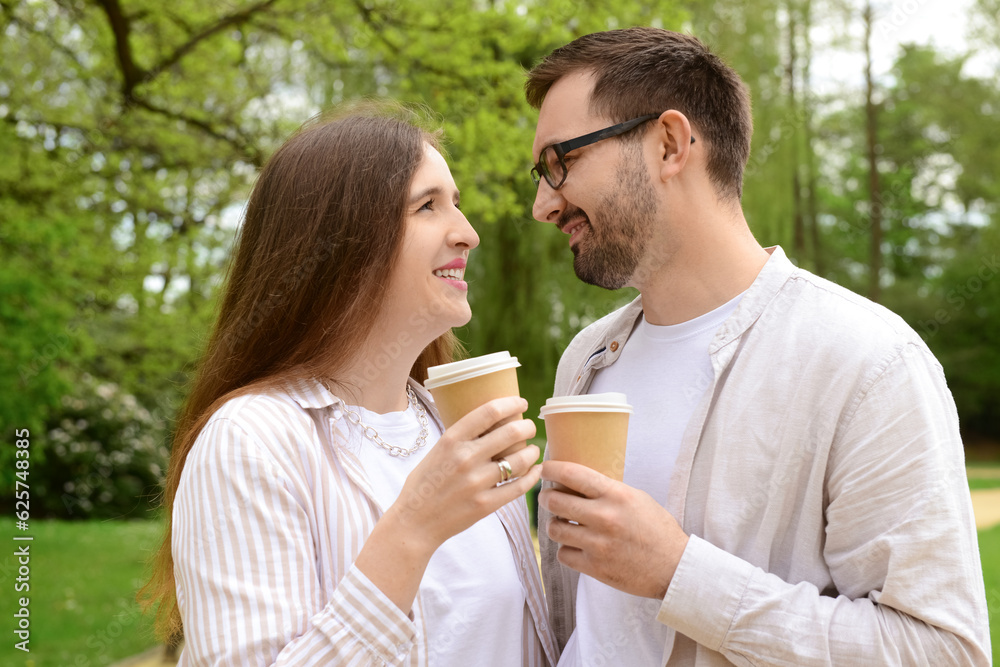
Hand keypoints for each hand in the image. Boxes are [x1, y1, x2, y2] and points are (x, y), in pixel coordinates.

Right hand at [389, 396, 541, 553]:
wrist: (414, 522)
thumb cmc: (424, 484)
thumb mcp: (437, 451)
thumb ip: (461, 438)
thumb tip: (490, 424)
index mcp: (451, 440)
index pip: (489, 412)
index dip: (512, 404)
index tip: (521, 403)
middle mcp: (466, 458)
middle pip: (511, 432)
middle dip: (527, 427)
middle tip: (530, 428)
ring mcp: (477, 482)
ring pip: (520, 460)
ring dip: (532, 452)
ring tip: (533, 450)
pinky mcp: (486, 504)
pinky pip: (519, 486)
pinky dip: (532, 476)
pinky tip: (535, 470)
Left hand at [539, 460, 688, 599]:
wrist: (674, 567)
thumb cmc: (657, 529)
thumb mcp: (636, 498)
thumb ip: (607, 490)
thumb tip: (575, 481)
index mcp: (616, 495)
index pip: (572, 474)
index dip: (551, 469)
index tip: (545, 468)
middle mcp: (604, 517)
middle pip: (554, 501)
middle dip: (546, 497)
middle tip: (548, 498)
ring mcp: (598, 544)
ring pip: (554, 529)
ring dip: (555, 524)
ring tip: (563, 523)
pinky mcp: (595, 567)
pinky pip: (563, 554)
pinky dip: (566, 549)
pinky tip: (575, 546)